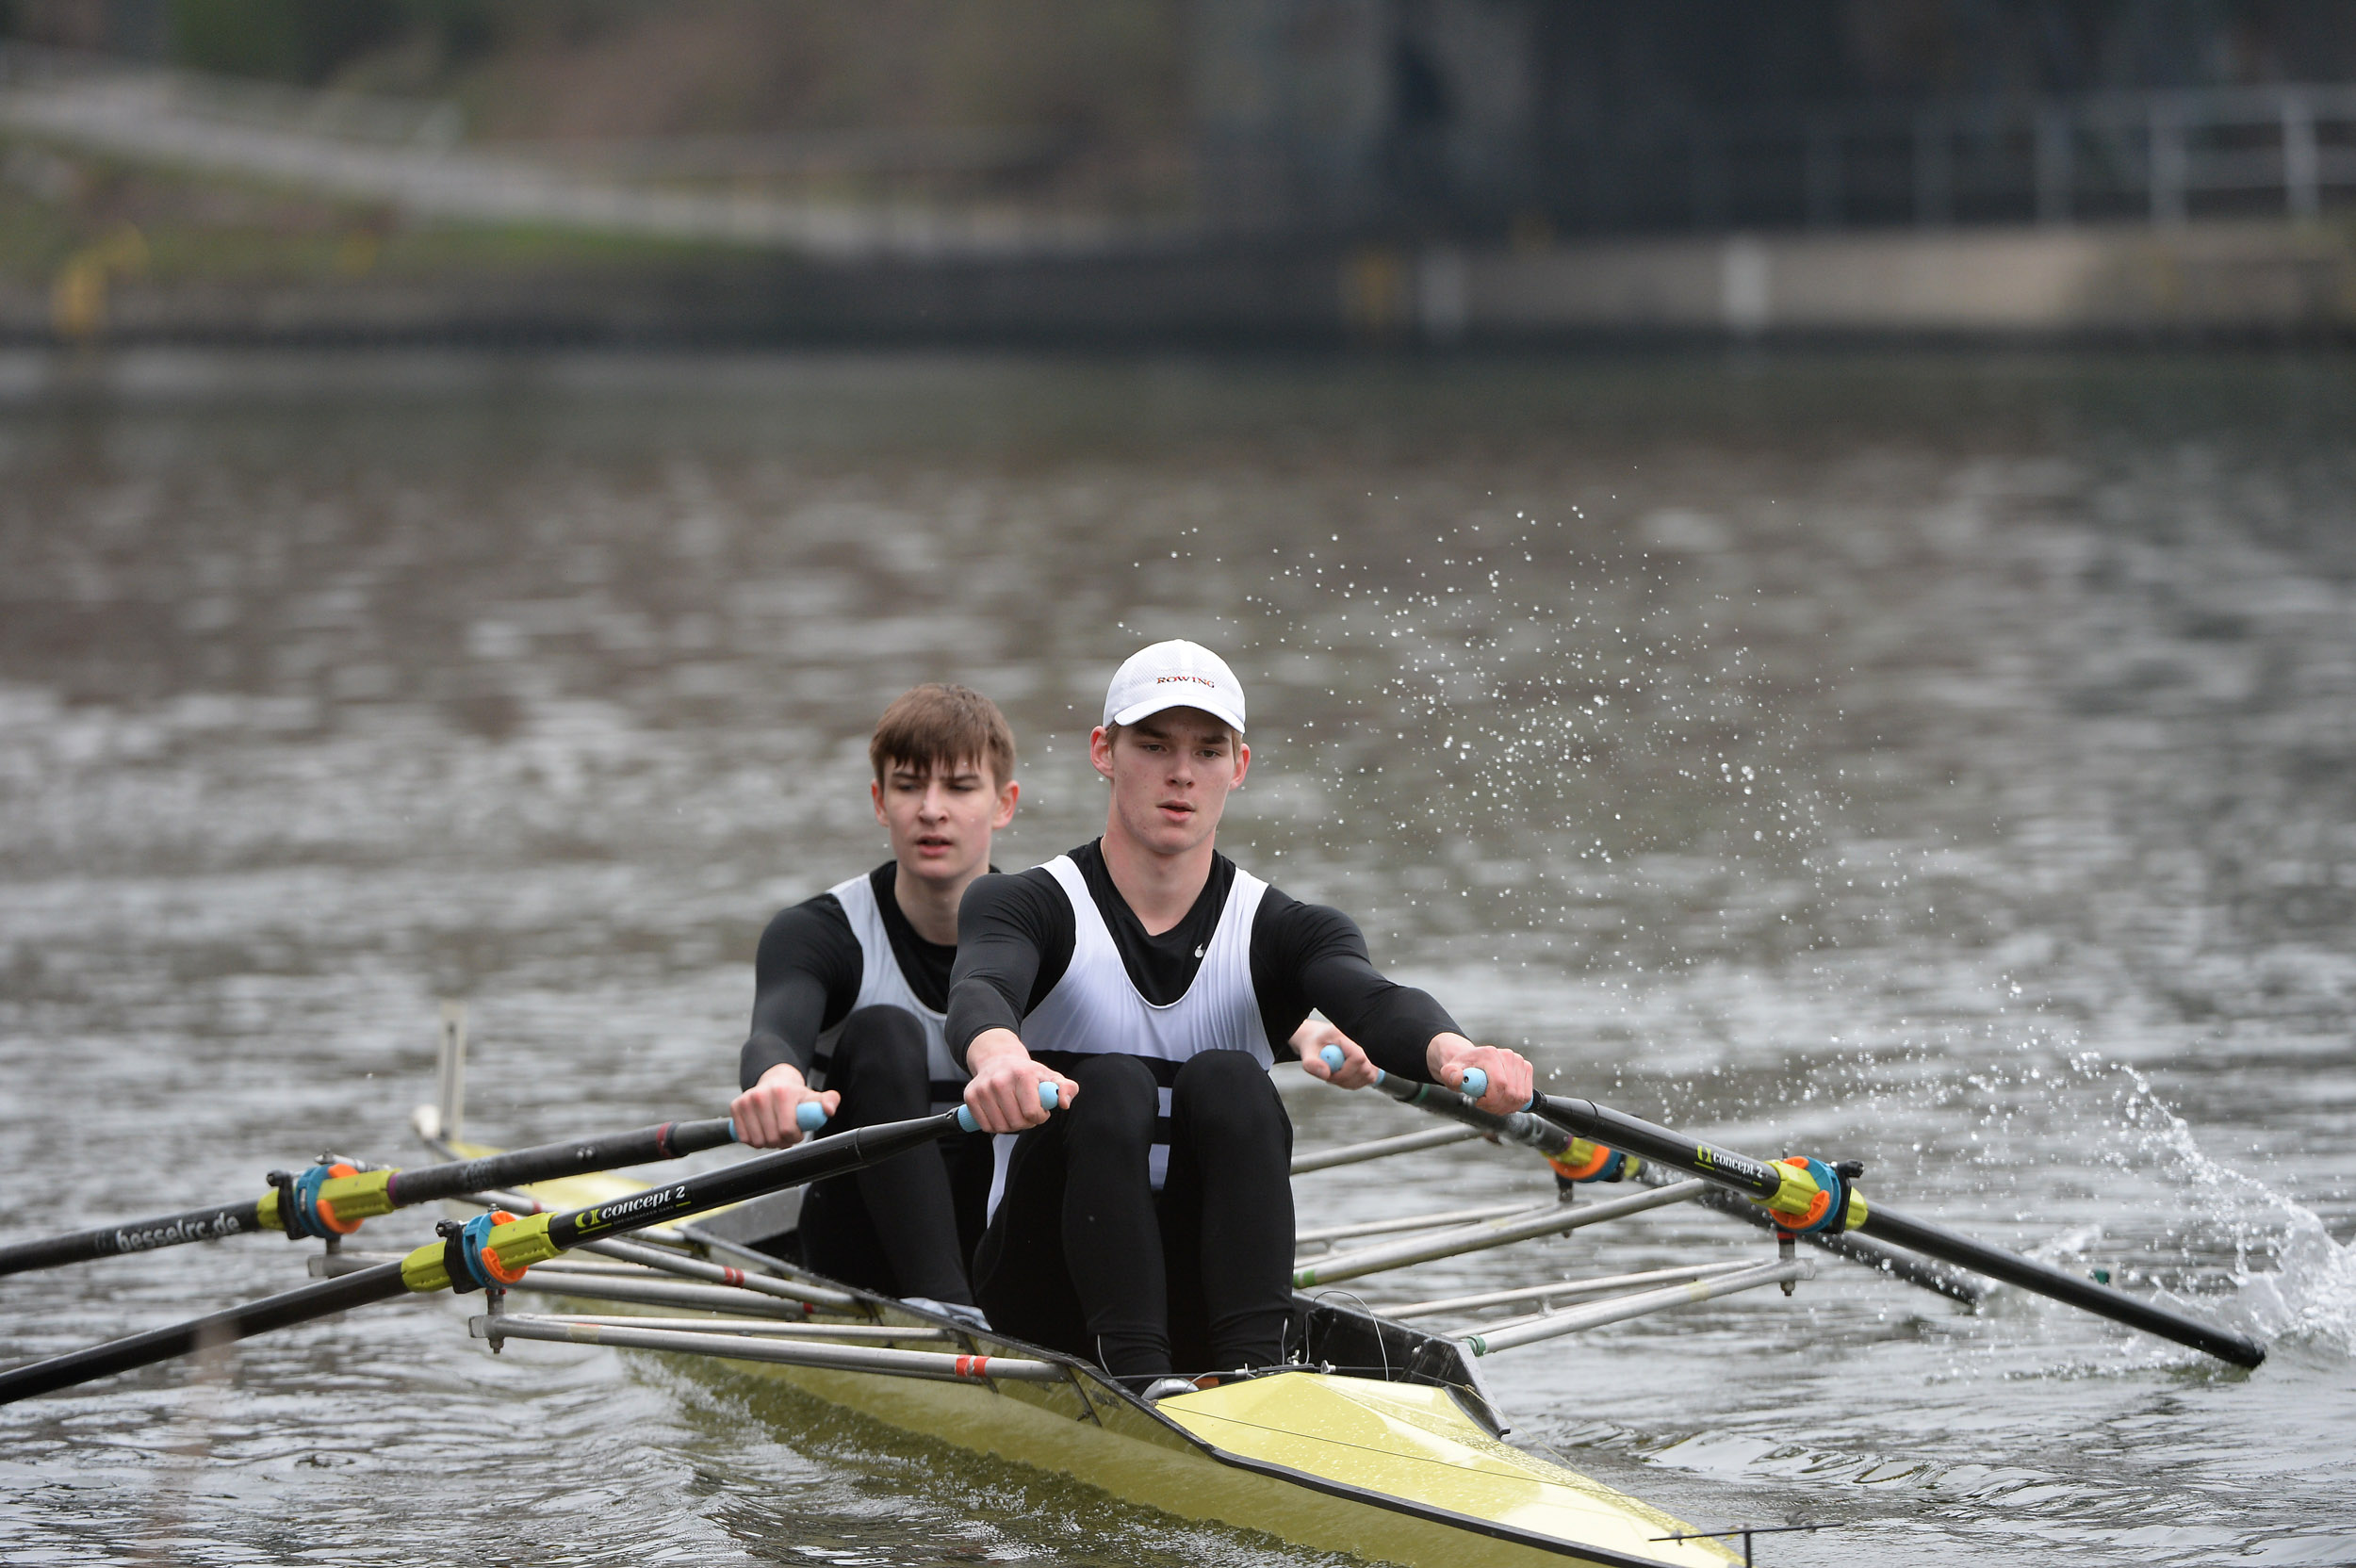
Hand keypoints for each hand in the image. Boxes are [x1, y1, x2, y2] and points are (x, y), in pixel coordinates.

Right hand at [729, 1064, 837, 1148]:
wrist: (776, 1081)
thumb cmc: (796, 1095)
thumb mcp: (814, 1097)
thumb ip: (829, 1101)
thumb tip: (828, 1110)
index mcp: (782, 1093)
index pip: (786, 1130)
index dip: (794, 1137)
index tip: (798, 1131)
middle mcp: (761, 1095)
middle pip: (771, 1138)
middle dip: (782, 1141)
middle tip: (786, 1133)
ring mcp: (746, 1100)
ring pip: (757, 1141)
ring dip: (768, 1142)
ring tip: (775, 1130)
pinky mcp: (735, 1106)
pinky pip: (743, 1138)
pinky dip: (754, 1140)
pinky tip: (762, 1130)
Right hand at [963, 1029, 1077, 1133]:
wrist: (998, 1059)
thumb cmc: (1027, 1073)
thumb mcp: (1050, 1076)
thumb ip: (1066, 1088)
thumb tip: (1064, 1103)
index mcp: (1023, 1075)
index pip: (1032, 1112)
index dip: (1039, 1117)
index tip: (1040, 1110)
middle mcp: (1000, 1080)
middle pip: (1016, 1122)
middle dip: (1026, 1122)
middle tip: (1027, 1112)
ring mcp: (983, 1088)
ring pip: (1000, 1127)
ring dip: (1010, 1125)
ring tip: (1014, 1112)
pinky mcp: (970, 1096)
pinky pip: (985, 1126)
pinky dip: (995, 1125)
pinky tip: (1000, 1113)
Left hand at [1291, 1018, 1378, 1089]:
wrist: (1319, 1041)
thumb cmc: (1314, 1044)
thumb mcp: (1307, 1052)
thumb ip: (1312, 1064)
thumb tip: (1325, 1074)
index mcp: (1345, 1035)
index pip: (1358, 1058)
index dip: (1345, 1072)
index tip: (1330, 1075)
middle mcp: (1361, 1042)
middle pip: (1366, 1070)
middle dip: (1346, 1079)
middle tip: (1330, 1075)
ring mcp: (1368, 1053)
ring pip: (1368, 1076)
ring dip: (1349, 1082)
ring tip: (1335, 1073)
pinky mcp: (1370, 1063)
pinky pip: (1368, 1079)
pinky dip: (1353, 1082)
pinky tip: (1343, 1074)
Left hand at [1427, 1033, 1533, 1114]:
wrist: (1472, 1061)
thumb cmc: (1462, 1068)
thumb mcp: (1450, 1071)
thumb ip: (1450, 1075)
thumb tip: (1457, 1078)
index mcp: (1489, 1054)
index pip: (1500, 1084)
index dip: (1491, 1100)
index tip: (1478, 1103)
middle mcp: (1507, 1055)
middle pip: (1512, 1093)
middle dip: (1497, 1107)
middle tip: (1484, 1106)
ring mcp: (1519, 1061)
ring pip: (1520, 1097)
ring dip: (1506, 1108)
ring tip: (1492, 1104)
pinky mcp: (1526, 1068)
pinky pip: (1527, 1096)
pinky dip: (1515, 1105)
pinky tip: (1502, 1102)